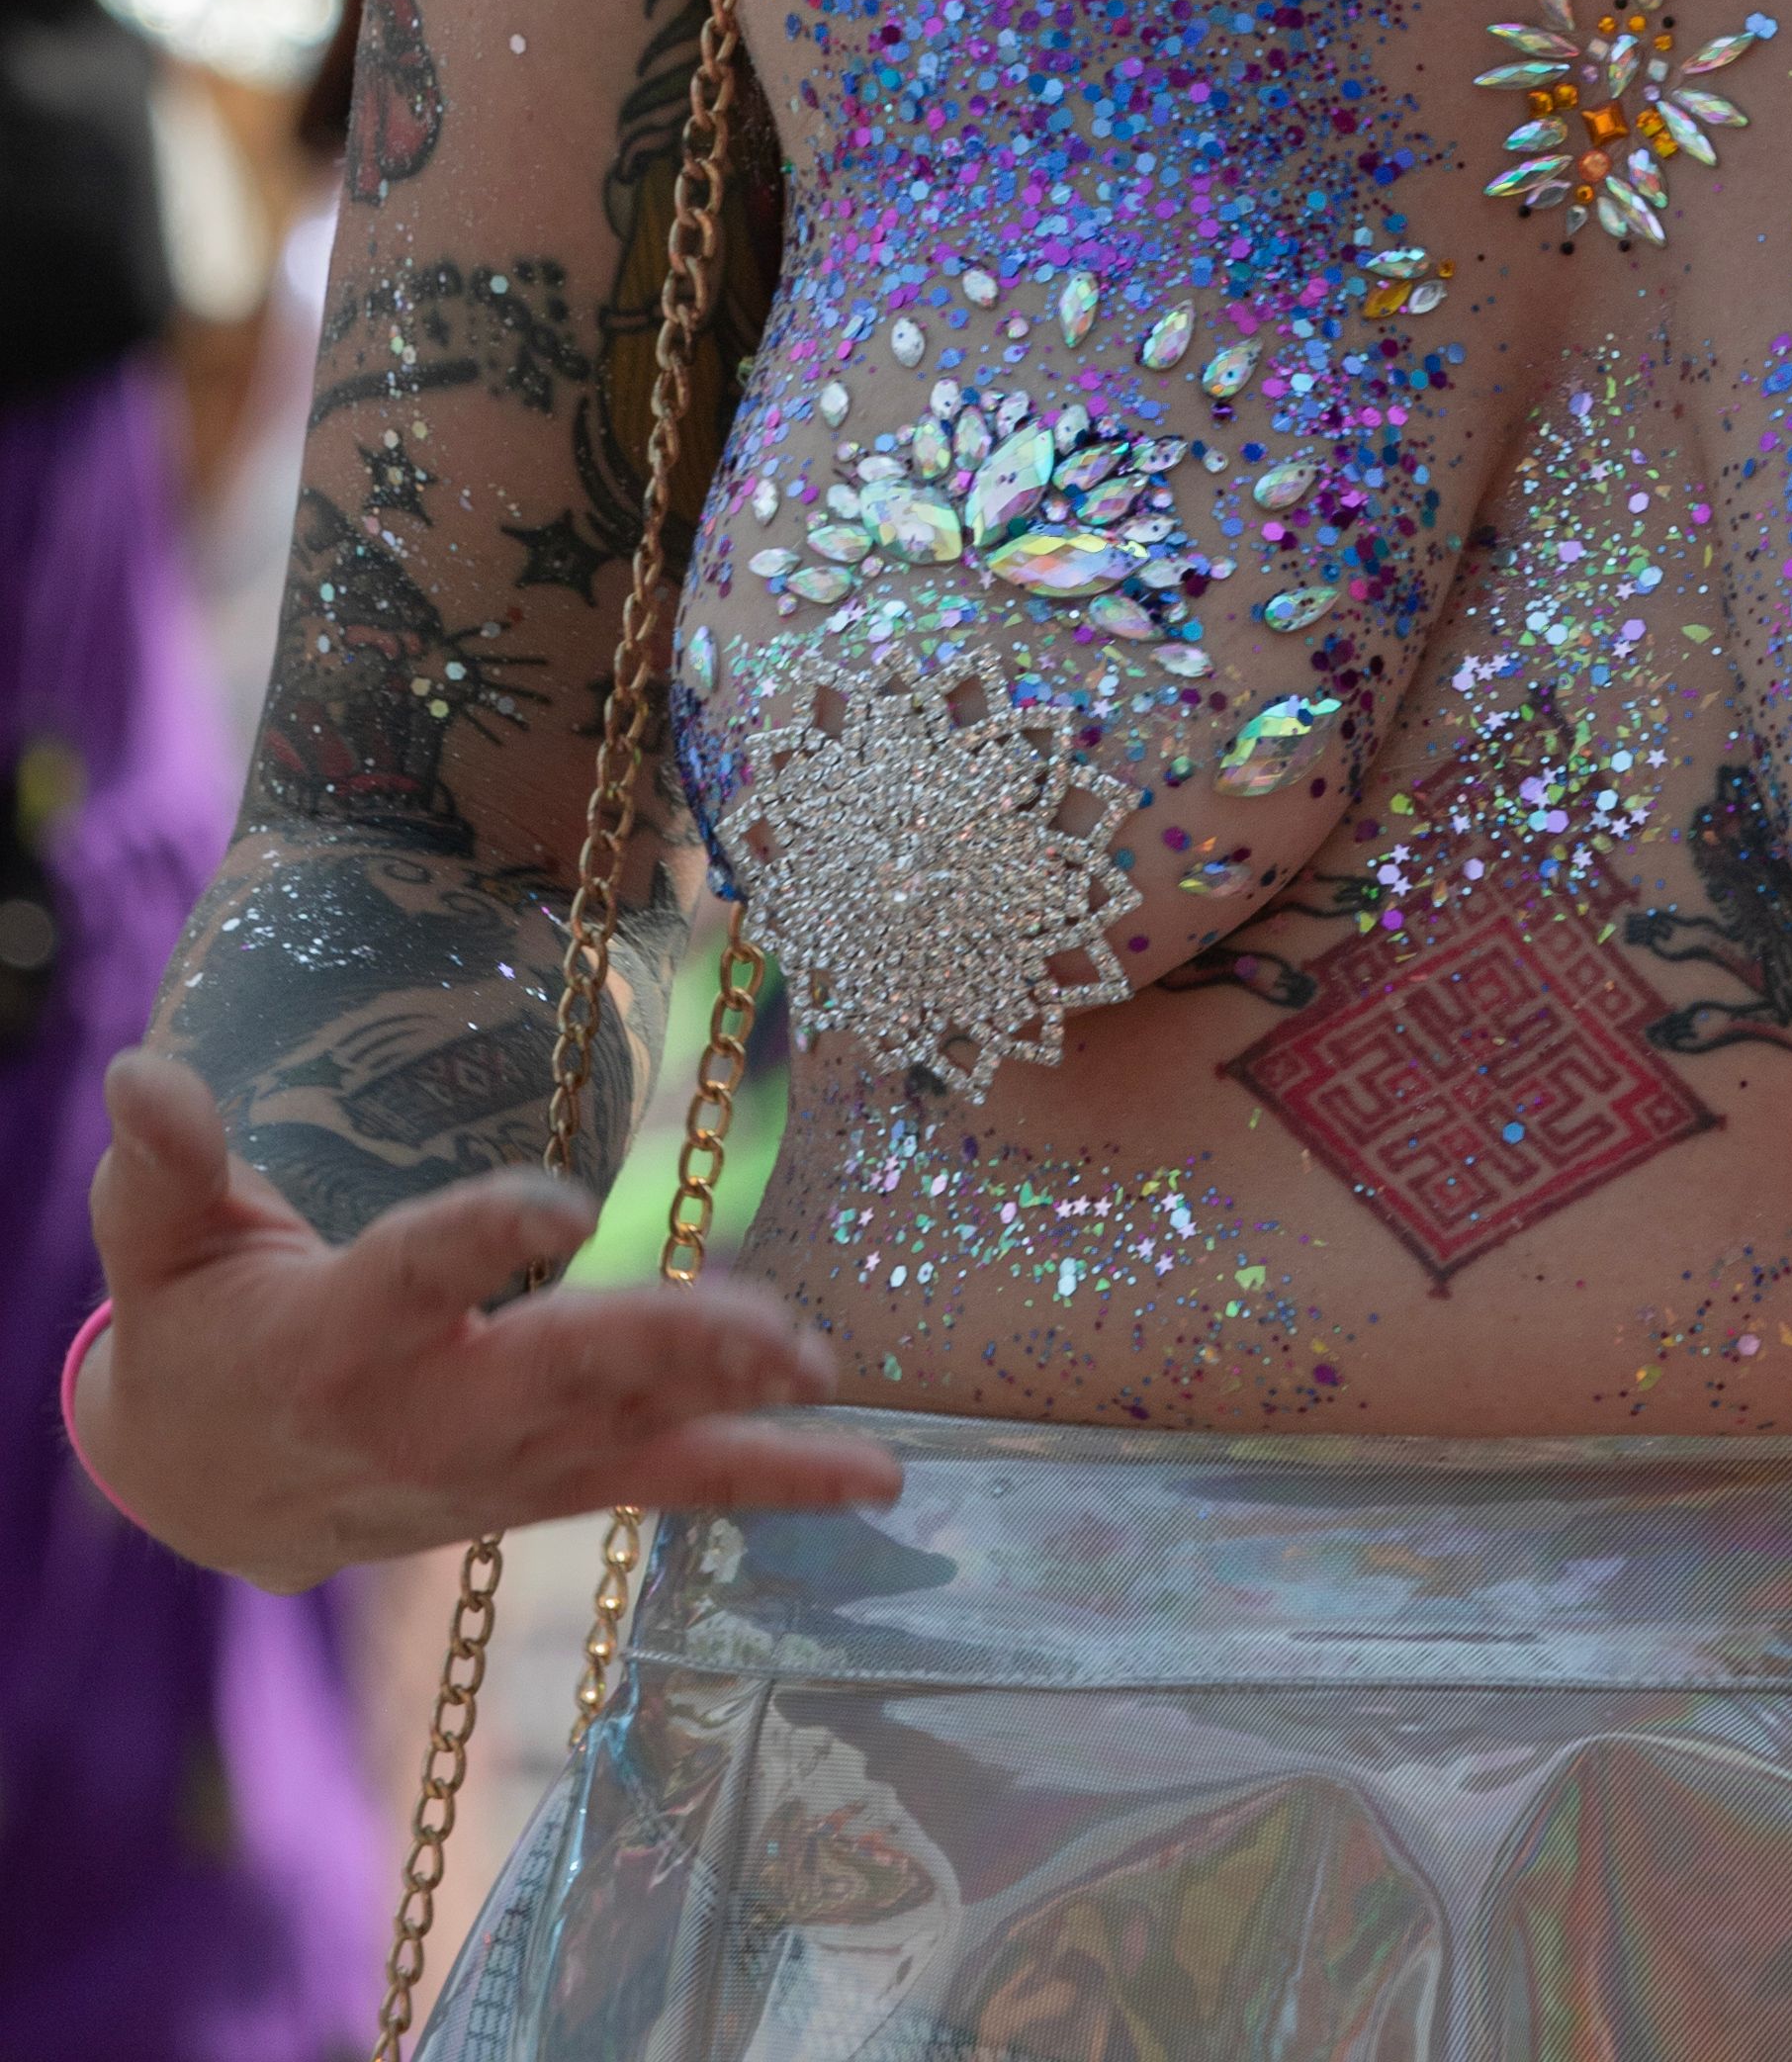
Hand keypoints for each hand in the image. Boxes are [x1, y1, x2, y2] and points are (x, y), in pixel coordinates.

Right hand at [77, 1048, 901, 1590]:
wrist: (210, 1493)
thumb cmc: (200, 1332)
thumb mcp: (161, 1247)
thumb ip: (164, 1164)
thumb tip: (140, 1070)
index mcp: (339, 1337)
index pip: (421, 1275)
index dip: (485, 1235)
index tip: (557, 1200)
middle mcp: (432, 1414)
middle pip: (560, 1369)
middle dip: (669, 1344)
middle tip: (770, 1326)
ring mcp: (505, 1467)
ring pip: (632, 1424)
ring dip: (735, 1400)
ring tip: (826, 1370)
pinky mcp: (555, 1487)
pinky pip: (674, 1484)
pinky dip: (778, 1482)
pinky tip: (880, 1479)